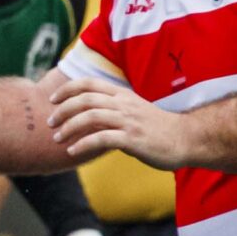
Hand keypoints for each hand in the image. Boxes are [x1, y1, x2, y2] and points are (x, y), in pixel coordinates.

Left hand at [48, 77, 190, 167]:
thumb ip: (111, 111)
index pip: (89, 84)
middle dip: (62, 110)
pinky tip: (72, 151)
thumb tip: (85, 117)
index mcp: (123, 95)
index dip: (67, 89)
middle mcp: (124, 104)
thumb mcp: (133, 112)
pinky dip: (82, 144)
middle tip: (49, 123)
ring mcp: (129, 121)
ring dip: (68, 127)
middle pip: (85, 99)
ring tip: (57, 138)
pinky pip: (101, 138)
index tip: (52, 100)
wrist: (187, 139)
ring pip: (90, 116)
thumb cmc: (157, 128)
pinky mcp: (133, 139)